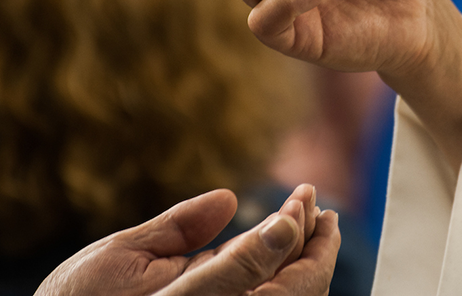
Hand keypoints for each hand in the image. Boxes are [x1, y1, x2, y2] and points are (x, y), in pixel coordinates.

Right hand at [34, 185, 338, 295]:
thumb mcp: (121, 257)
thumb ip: (179, 229)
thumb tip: (228, 199)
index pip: (266, 261)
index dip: (294, 227)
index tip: (305, 196)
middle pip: (296, 288)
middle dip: (314, 243)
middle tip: (318, 206)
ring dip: (309, 262)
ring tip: (312, 224)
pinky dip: (292, 279)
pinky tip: (288, 255)